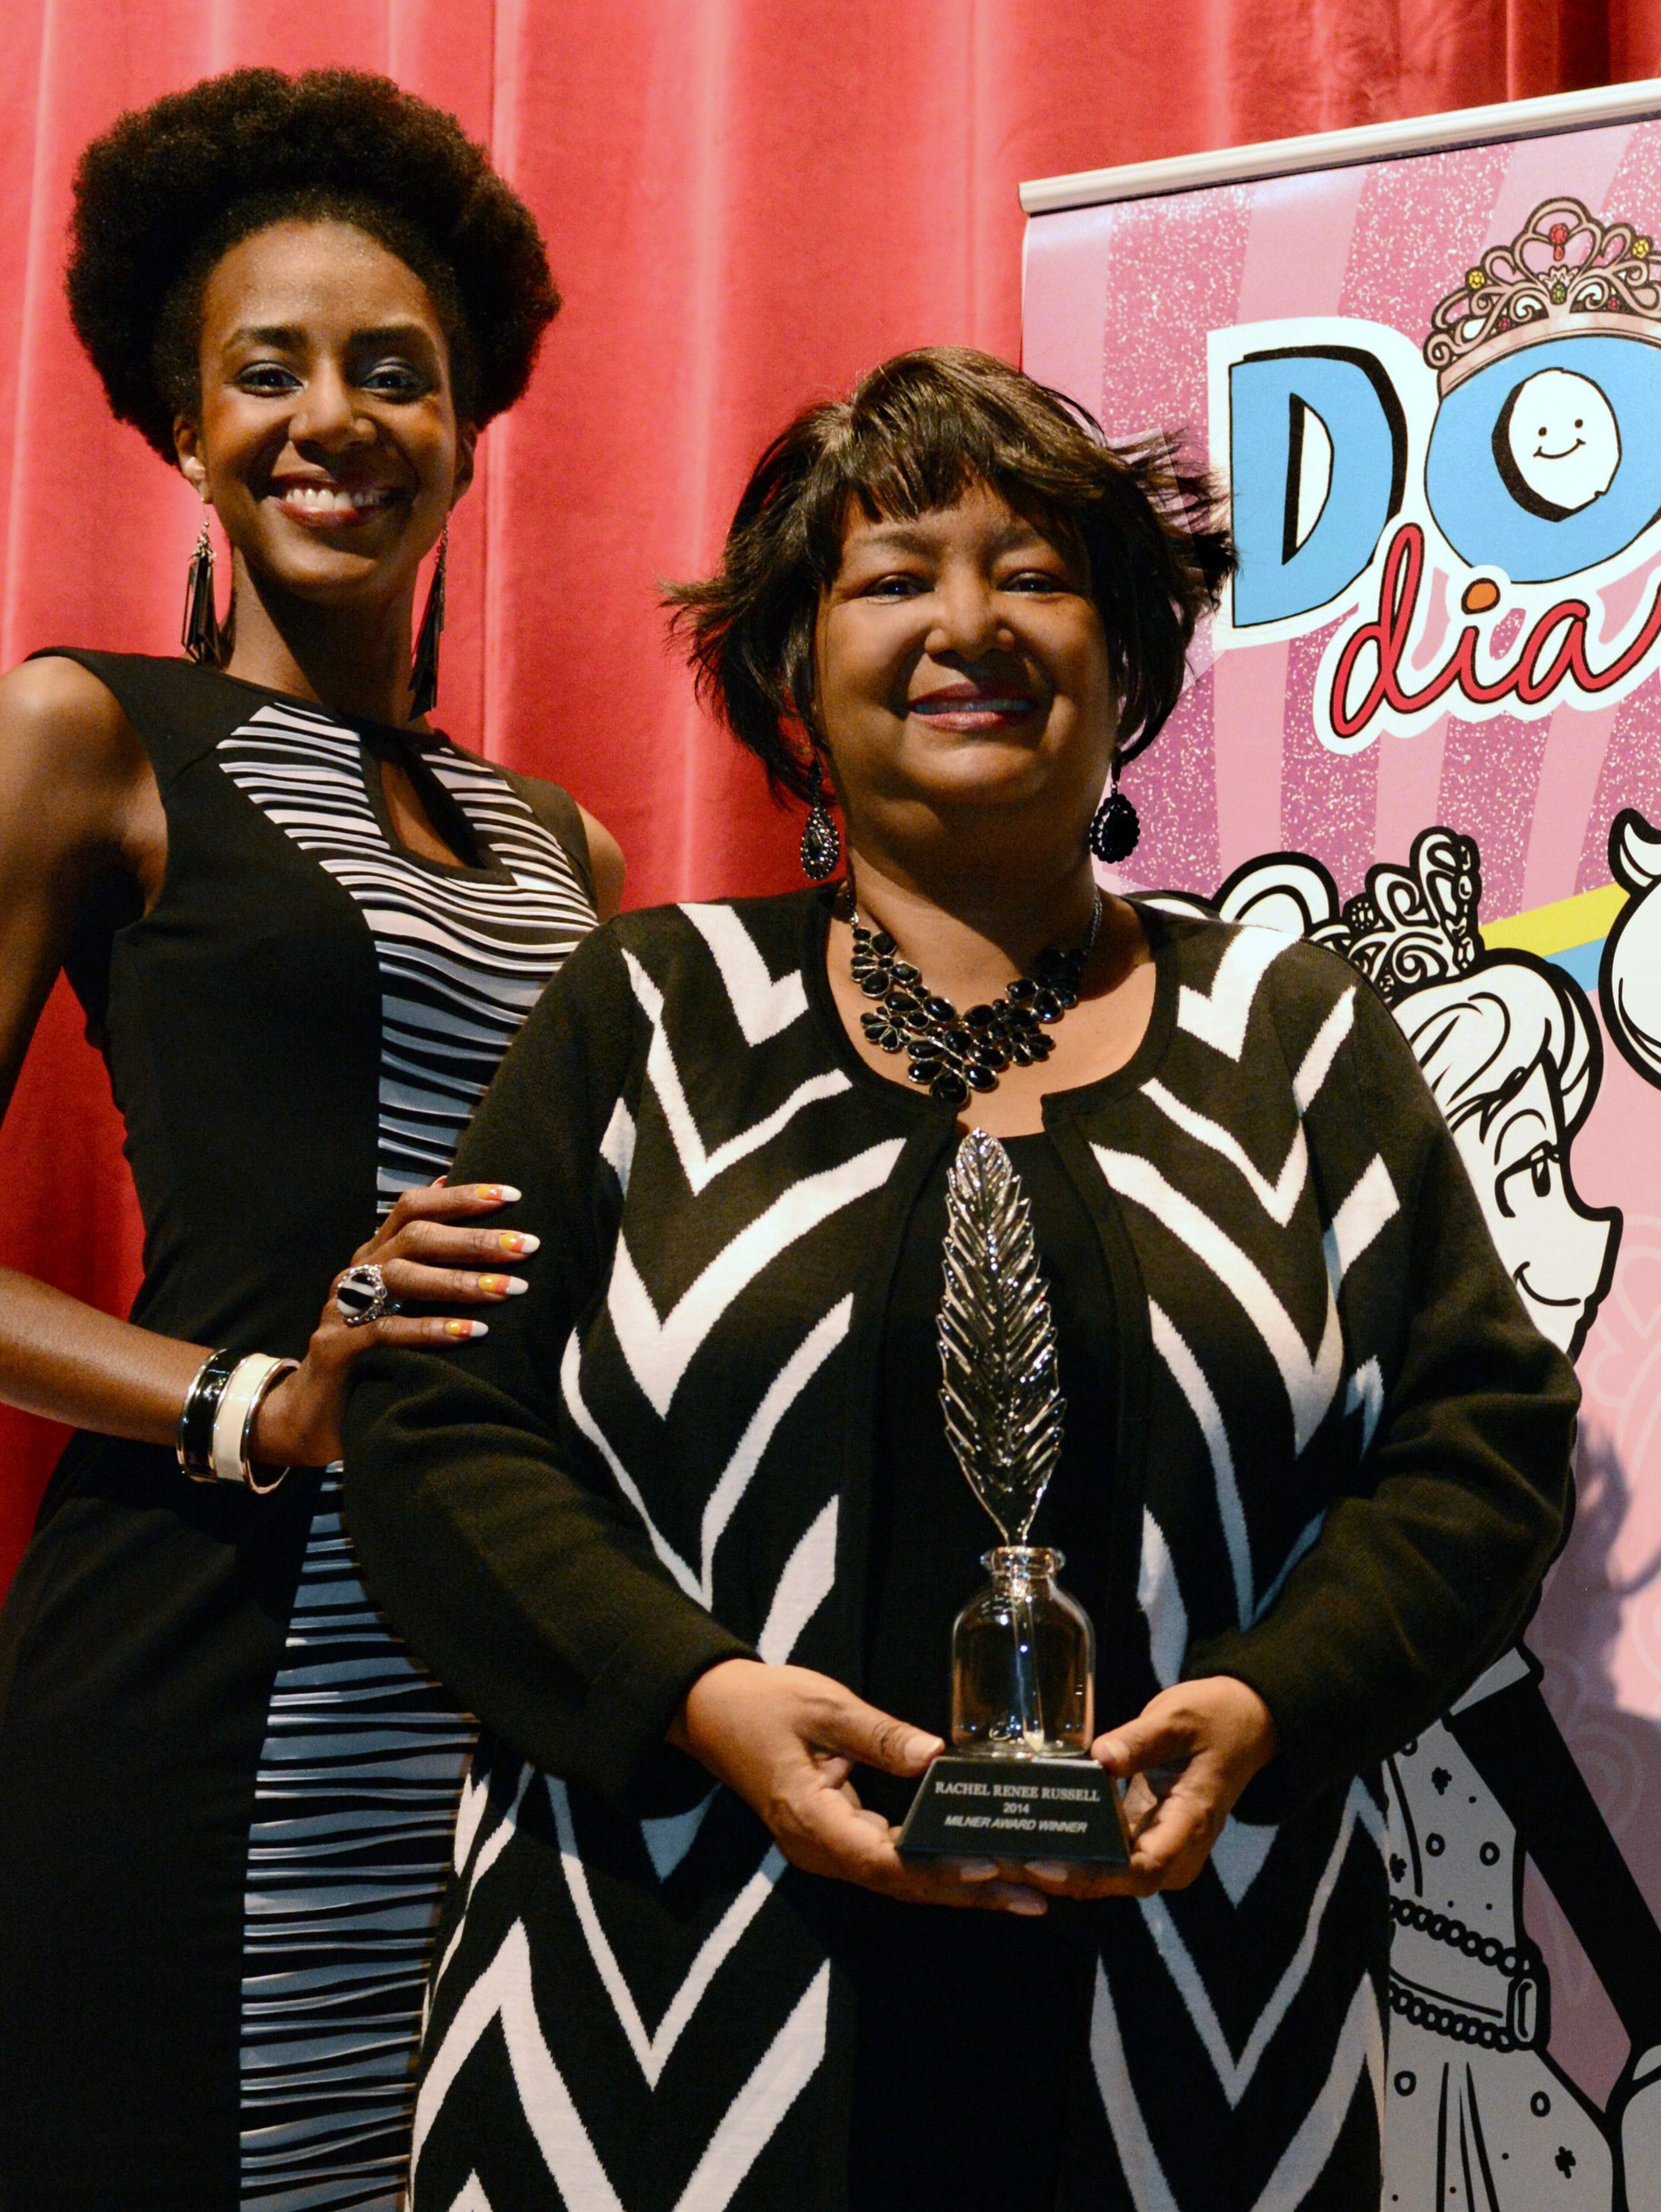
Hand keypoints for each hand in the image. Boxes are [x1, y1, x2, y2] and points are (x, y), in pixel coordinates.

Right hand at [250, 1182, 535, 1469]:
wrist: (313, 1414)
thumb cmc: (375, 1350)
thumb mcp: (402, 1299)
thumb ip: (426, 1255)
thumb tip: (449, 1192)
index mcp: (375, 1254)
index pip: (413, 1208)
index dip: (460, 1197)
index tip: (513, 1195)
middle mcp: (358, 1272)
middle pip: (414, 1237)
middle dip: (474, 1239)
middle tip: (527, 1245)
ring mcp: (343, 1308)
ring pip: (401, 1278)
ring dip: (460, 1282)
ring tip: (511, 1290)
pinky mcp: (335, 1348)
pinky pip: (385, 1332)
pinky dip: (429, 1329)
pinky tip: (471, 1333)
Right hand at [673, 1659, 1049, 1914]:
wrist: (713, 1712)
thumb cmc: (765, 1703)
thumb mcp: (823, 1707)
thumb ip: (880, 1734)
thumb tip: (936, 1757)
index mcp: (810, 1819)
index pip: (883, 1859)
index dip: (937, 1867)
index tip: (987, 1866)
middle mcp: (818, 1850)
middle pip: (901, 1884)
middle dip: (966, 1891)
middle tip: (1032, 1894)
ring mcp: (825, 1850)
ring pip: (900, 1881)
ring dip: (958, 1888)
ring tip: (1022, 1892)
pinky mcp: (834, 1840)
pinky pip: (890, 1864)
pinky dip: (935, 1869)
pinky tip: (976, 1870)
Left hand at [1012, 1676, 1275, 1901]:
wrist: (1242, 1724)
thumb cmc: (1213, 1719)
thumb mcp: (1178, 1720)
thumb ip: (1142, 1740)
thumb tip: (1101, 1757)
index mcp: (1190, 1825)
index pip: (1142, 1869)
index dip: (1093, 1875)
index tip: (1046, 1866)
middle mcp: (1176, 1851)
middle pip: (1116, 1881)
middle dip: (1060, 1877)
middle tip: (1003, 1861)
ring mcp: (1158, 1847)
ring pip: (1106, 1874)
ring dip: (1058, 1869)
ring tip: (1001, 1855)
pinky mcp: (1142, 1836)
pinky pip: (1104, 1854)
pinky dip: (1068, 1851)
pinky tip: (1024, 1838)